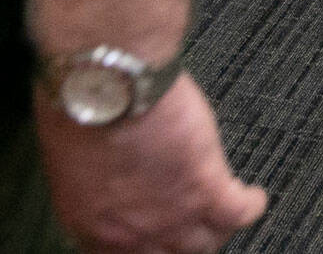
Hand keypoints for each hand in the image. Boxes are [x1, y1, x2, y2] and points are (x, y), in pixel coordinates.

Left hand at [34, 74, 267, 253]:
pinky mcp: (207, 189)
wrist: (109, 85)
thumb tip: (105, 175)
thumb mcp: (68, 158)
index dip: (145, 246)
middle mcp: (133, 233)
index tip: (155, 235)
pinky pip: (239, 213)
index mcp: (92, 226)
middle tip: (193, 223)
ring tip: (226, 210)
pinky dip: (250, 205)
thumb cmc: (81, 106)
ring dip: (217, 227)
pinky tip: (253, 197)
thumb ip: (91, 181)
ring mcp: (172, 216)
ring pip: (207, 242)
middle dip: (184, 241)